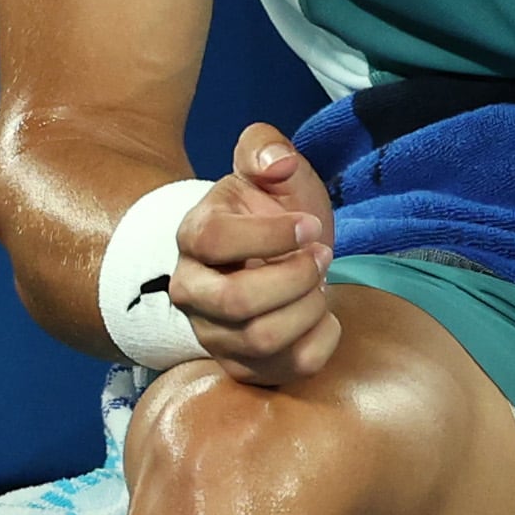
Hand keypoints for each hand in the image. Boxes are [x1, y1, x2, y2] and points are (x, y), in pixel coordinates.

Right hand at [172, 124, 340, 385]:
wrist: (281, 258)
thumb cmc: (274, 212)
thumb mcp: (272, 169)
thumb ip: (265, 147)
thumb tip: (276, 162)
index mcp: (192, 236)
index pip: (215, 241)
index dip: (271, 235)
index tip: (308, 225)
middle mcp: (191, 292)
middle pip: (237, 302)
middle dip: (295, 277)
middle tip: (322, 255)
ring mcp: (214, 335)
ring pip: (264, 339)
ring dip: (310, 307)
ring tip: (320, 283)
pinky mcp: (244, 367)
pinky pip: (292, 367)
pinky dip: (323, 338)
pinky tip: (322, 313)